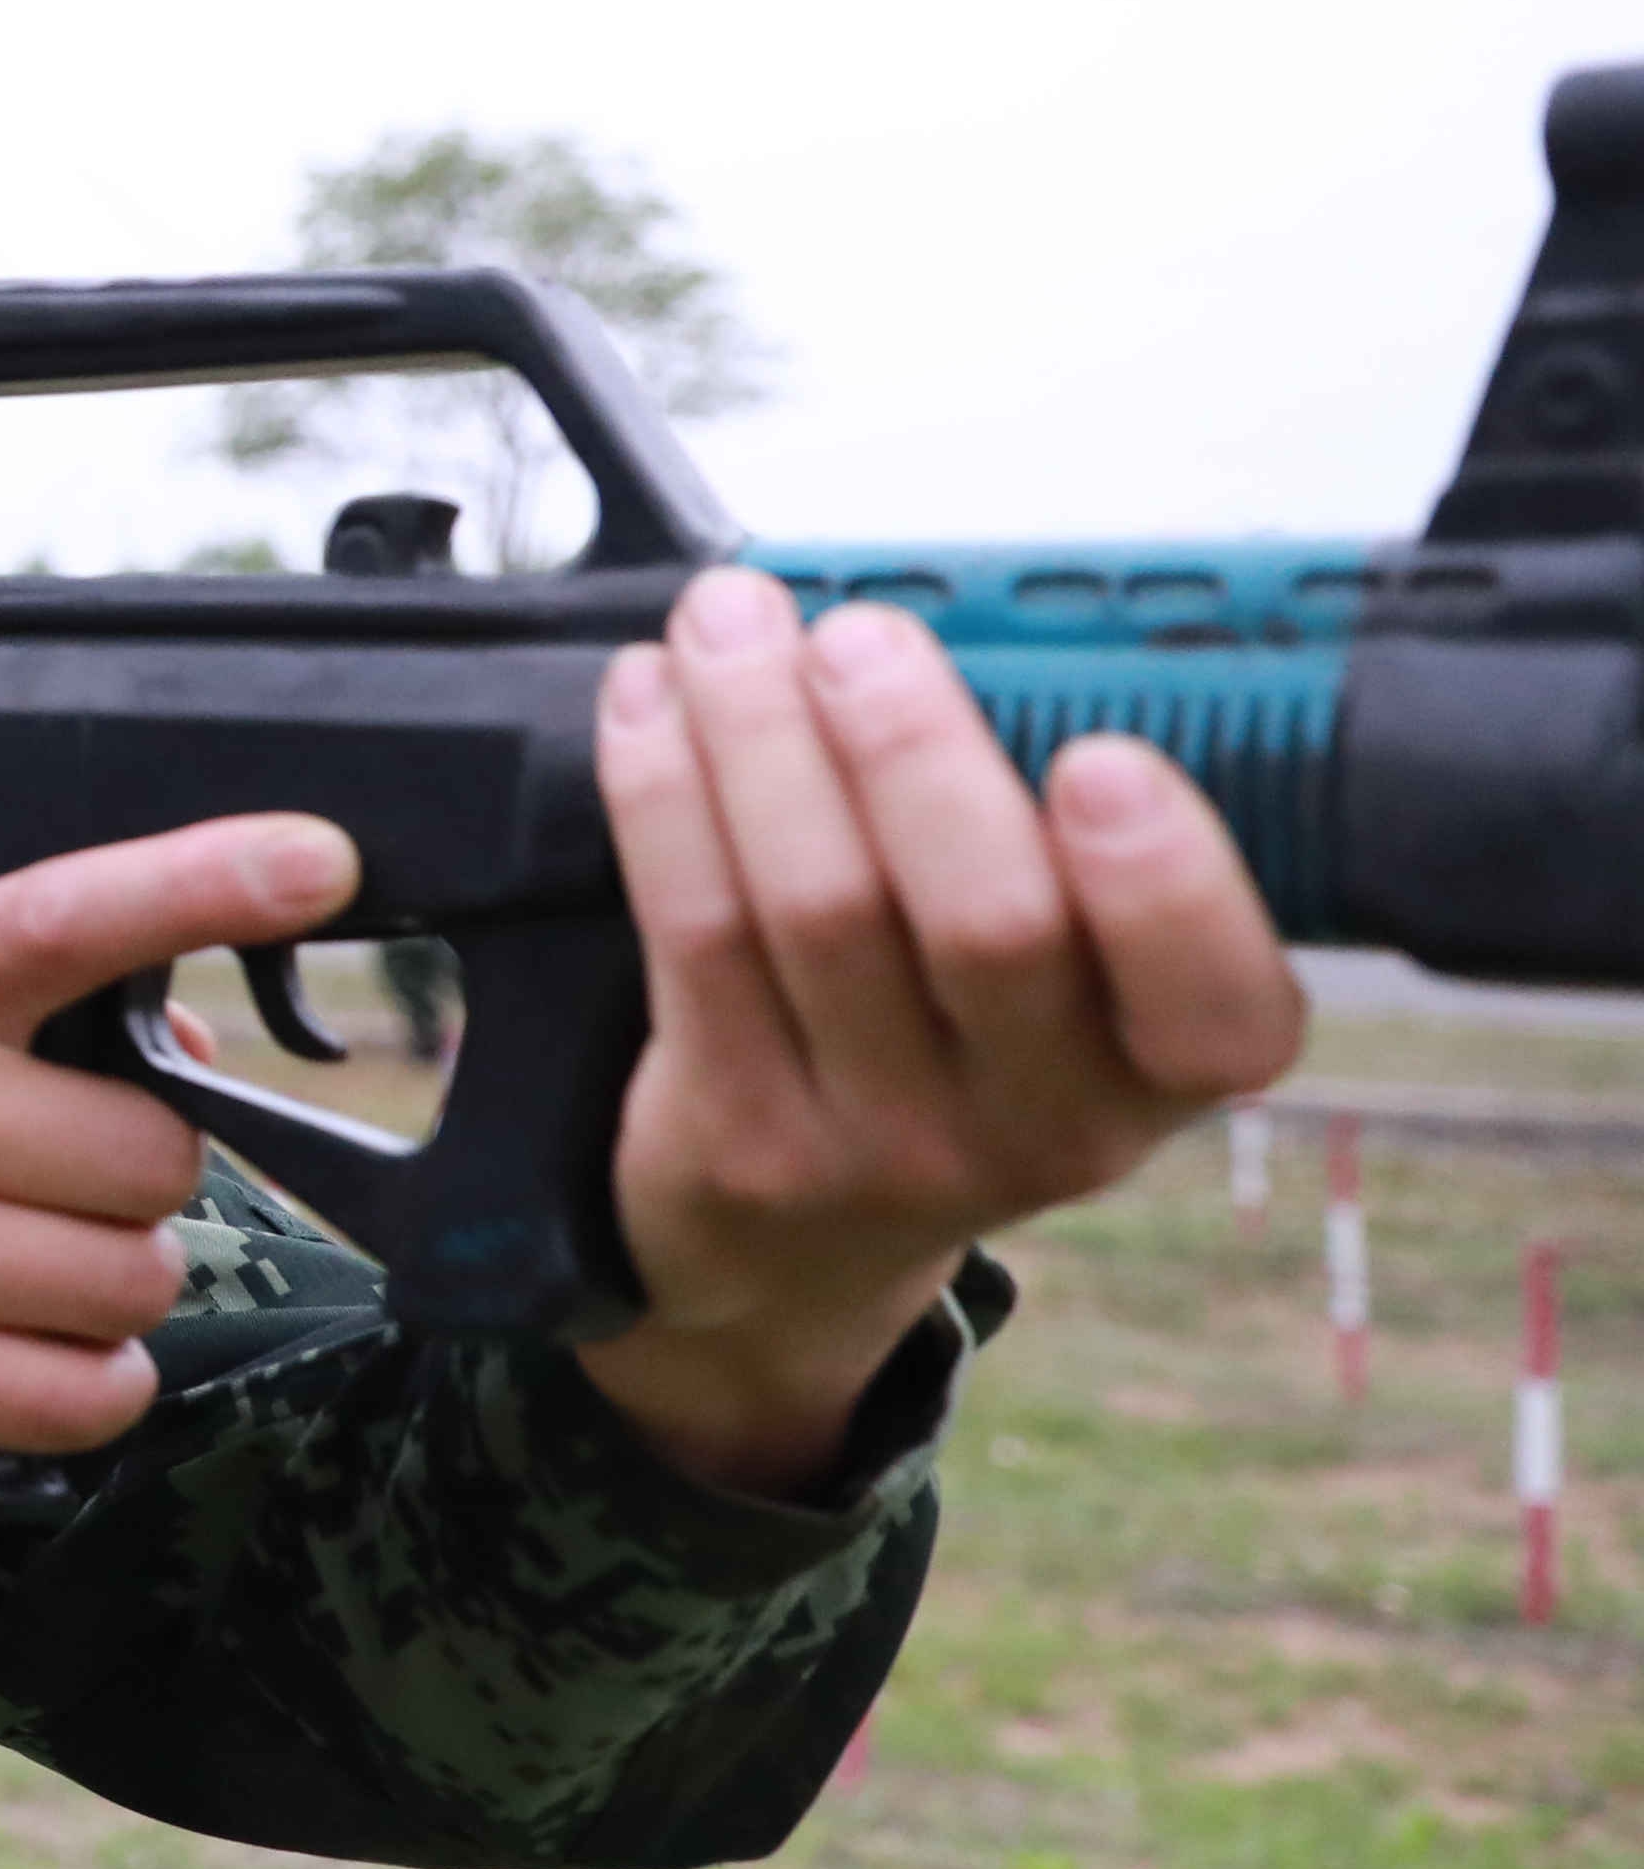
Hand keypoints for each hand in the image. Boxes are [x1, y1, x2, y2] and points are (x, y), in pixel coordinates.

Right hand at [0, 811, 360, 1470]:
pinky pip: (89, 1389)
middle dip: (122, 1185)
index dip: (202, 879)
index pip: (62, 914)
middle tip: (24, 1189)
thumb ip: (3, 1005)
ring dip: (100, 1289)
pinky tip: (5, 1350)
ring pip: (135, 1277)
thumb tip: (193, 1043)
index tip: (318, 859)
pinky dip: (81, 1383)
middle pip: (154, 1155)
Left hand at [580, 563, 1300, 1491]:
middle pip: (987, 926)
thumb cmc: (954, 1043)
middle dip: (914, 752)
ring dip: (759, 735)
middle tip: (860, 635)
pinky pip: (694, 932)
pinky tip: (650, 697)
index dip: (1167, 883)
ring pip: (817, 907)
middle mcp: (1041, 1122)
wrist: (798, 1248)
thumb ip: (1058, 831)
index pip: (1219, 1007)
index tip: (1103, 757)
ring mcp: (882, 1141)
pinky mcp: (735, 1134)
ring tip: (729, 620)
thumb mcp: (1069, 981)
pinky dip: (664, 792)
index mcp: (1162, 1066)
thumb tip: (994, 621)